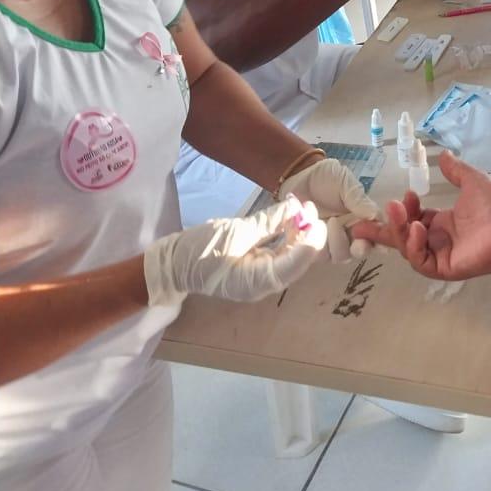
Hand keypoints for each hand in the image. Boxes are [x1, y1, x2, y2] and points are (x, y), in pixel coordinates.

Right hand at [143, 197, 325, 305]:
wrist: (173, 263)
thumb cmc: (199, 251)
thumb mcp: (234, 233)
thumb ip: (266, 222)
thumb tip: (293, 207)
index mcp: (257, 282)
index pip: (293, 266)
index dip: (309, 244)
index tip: (318, 221)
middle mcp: (263, 282)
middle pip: (295, 260)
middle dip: (306, 234)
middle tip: (310, 207)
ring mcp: (260, 274)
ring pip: (288, 253)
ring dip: (298, 231)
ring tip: (303, 207)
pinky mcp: (256, 263)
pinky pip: (277, 249)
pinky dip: (285, 233)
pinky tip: (290, 215)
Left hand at [279, 158, 380, 262]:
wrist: (297, 175)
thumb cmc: (324, 177)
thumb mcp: (345, 183)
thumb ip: (359, 200)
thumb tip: (377, 217)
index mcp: (361, 218)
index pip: (375, 234)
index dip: (379, 240)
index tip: (377, 239)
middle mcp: (348, 233)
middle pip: (360, 251)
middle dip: (361, 249)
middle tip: (358, 242)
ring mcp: (329, 241)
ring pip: (340, 255)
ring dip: (338, 243)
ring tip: (331, 221)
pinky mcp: (311, 246)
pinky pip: (318, 254)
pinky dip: (318, 241)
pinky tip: (314, 224)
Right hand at [351, 151, 490, 280]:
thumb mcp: (470, 180)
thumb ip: (455, 170)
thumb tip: (443, 155)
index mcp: (443, 224)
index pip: (413, 221)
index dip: (403, 211)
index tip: (405, 196)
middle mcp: (438, 241)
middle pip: (402, 238)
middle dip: (381, 231)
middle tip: (360, 225)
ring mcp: (440, 256)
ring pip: (407, 248)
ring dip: (397, 230)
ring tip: (396, 210)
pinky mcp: (444, 268)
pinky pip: (421, 261)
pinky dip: (413, 246)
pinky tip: (417, 228)